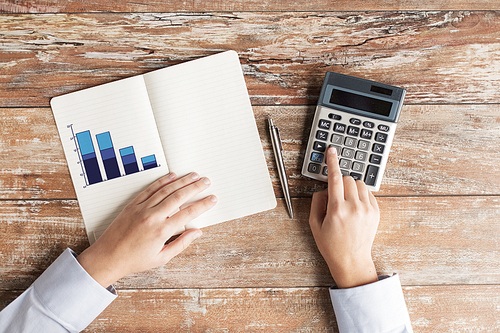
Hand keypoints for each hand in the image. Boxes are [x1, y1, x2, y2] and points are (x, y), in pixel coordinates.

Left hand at [77, 172, 216, 287]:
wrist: (108, 257)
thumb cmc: (135, 260)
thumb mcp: (161, 258)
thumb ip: (181, 244)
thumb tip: (197, 232)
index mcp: (161, 231)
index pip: (188, 213)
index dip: (202, 204)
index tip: (212, 199)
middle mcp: (152, 217)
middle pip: (179, 197)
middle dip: (195, 187)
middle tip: (206, 182)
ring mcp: (141, 209)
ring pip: (166, 190)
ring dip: (182, 181)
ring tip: (194, 176)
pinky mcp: (132, 205)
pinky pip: (150, 189)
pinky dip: (162, 181)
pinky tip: (172, 176)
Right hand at [309, 147, 378, 288]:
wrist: (352, 260)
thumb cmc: (331, 245)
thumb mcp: (315, 224)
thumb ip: (316, 202)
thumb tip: (324, 188)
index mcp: (337, 209)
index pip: (335, 178)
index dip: (332, 162)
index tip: (332, 151)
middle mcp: (354, 207)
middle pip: (348, 179)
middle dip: (341, 182)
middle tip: (336, 196)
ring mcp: (367, 210)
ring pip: (359, 184)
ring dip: (351, 188)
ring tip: (346, 202)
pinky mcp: (375, 212)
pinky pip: (368, 193)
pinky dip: (360, 195)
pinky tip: (355, 208)